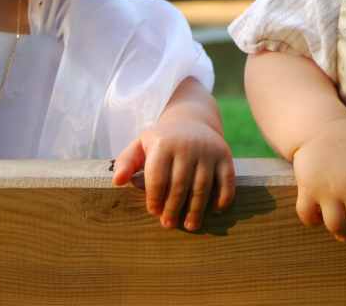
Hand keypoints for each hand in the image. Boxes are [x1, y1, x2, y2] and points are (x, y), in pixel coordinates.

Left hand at [112, 118, 234, 230]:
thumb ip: (127, 161)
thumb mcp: (141, 144)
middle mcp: (187, 146)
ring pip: (203, 186)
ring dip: (196, 209)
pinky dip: (222, 198)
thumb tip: (118, 182)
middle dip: (173, 208)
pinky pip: (226, 182)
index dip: (155, 198)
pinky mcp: (225, 156)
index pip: (158, 177)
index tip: (154, 211)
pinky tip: (214, 211)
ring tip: (190, 225)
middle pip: (180, 185)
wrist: (192, 120)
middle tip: (168, 224)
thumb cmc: (162, 140)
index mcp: (163, 143)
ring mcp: (208, 151)